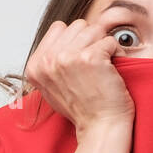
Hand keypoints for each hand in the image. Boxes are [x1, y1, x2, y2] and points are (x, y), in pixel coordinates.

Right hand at [24, 19, 134, 137]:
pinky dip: (116, 53)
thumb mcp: (52, 87)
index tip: (81, 61)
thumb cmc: (82, 109)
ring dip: (104, 46)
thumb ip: (51, 61)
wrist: (100, 127)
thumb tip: (63, 36)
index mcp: (36, 65)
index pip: (59, 28)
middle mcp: (48, 60)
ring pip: (95, 29)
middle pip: (78, 25)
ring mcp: (68, 58)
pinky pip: (110, 40)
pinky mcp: (90, 58)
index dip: (75, 40)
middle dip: (91, 40)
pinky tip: (111, 71)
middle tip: (95, 65)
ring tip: (103, 67)